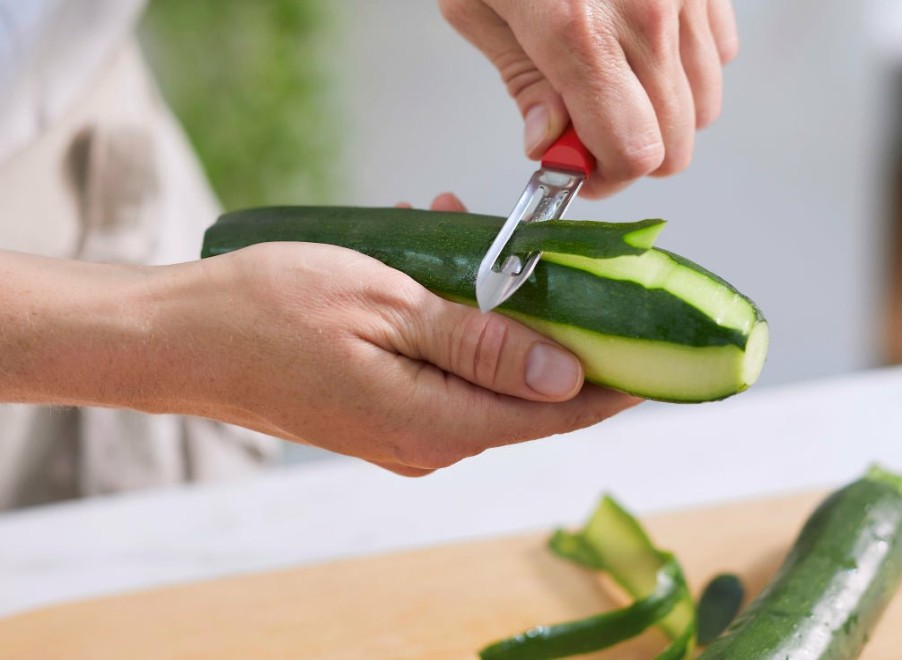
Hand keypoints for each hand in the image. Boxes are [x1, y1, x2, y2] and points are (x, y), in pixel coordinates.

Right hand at [148, 194, 639, 474]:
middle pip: (524, 396)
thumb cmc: (269, 311)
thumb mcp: (386, 305)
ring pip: (481, 378)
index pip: (554, 414)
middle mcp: (425, 443)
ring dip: (491, 317)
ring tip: (467, 241)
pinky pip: (441, 375)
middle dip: (546, 328)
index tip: (655, 355)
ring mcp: (400, 435)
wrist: (181, 339)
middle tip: (552, 263)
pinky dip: (452, 328)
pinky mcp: (380, 417)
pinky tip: (431, 275)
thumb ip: (480, 345)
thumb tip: (563, 375)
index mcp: (432, 423)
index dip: (612, 385)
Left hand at [440, 0, 738, 197]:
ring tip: (611, 88)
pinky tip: (639, 50)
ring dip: (659, 115)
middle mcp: (650, 14)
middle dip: (629, 155)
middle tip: (587, 136)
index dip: (604, 177)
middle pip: (678, 141)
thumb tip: (551, 143)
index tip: (576, 172)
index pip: (634, 150)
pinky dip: (683, 69)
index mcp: (580, 30)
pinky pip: (719, 53)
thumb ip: (522, 82)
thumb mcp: (476, 4)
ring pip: (705, 104)